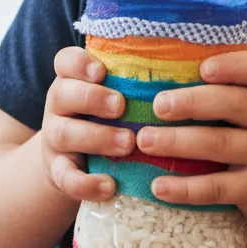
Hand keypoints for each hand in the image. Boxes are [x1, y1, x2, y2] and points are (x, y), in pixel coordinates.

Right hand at [41, 47, 132, 200]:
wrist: (75, 161)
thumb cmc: (107, 117)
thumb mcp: (114, 94)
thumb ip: (136, 81)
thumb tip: (191, 66)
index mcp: (72, 80)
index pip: (65, 61)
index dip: (80, 64)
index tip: (101, 71)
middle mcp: (59, 105)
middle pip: (63, 93)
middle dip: (93, 98)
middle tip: (121, 106)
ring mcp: (55, 138)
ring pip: (65, 133)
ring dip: (97, 137)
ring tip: (127, 143)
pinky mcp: (57, 171)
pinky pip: (65, 177)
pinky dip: (86, 183)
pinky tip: (109, 186)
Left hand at [138, 52, 246, 231]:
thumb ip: (236, 89)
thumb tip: (168, 72)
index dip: (232, 66)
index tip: (202, 68)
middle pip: (235, 104)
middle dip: (192, 103)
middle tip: (158, 105)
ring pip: (220, 145)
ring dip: (177, 142)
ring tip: (145, 140)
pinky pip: (218, 187)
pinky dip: (185, 188)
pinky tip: (158, 185)